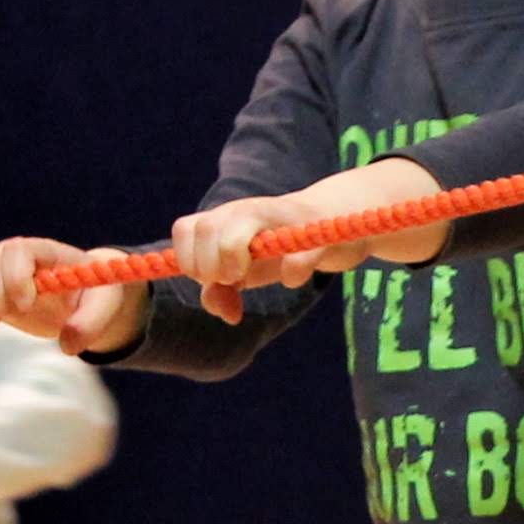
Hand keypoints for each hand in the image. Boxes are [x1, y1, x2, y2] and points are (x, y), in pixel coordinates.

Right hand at [0, 236, 140, 354]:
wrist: (79, 297)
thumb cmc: (93, 296)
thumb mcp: (104, 307)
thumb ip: (90, 324)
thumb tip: (66, 346)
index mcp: (45, 251)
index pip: (17, 249)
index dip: (15, 277)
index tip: (27, 304)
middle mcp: (15, 254)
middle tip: (9, 318)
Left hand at [170, 160, 448, 318]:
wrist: (339, 223)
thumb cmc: (281, 249)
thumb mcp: (245, 273)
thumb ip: (220, 292)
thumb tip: (225, 312)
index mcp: (225, 219)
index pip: (185, 229)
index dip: (189, 259)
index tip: (211, 279)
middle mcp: (246, 211)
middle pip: (205, 228)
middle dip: (209, 264)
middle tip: (232, 279)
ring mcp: (281, 216)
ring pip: (238, 224)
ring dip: (233, 257)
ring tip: (248, 276)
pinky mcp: (316, 230)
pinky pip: (298, 251)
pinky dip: (291, 272)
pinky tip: (292, 279)